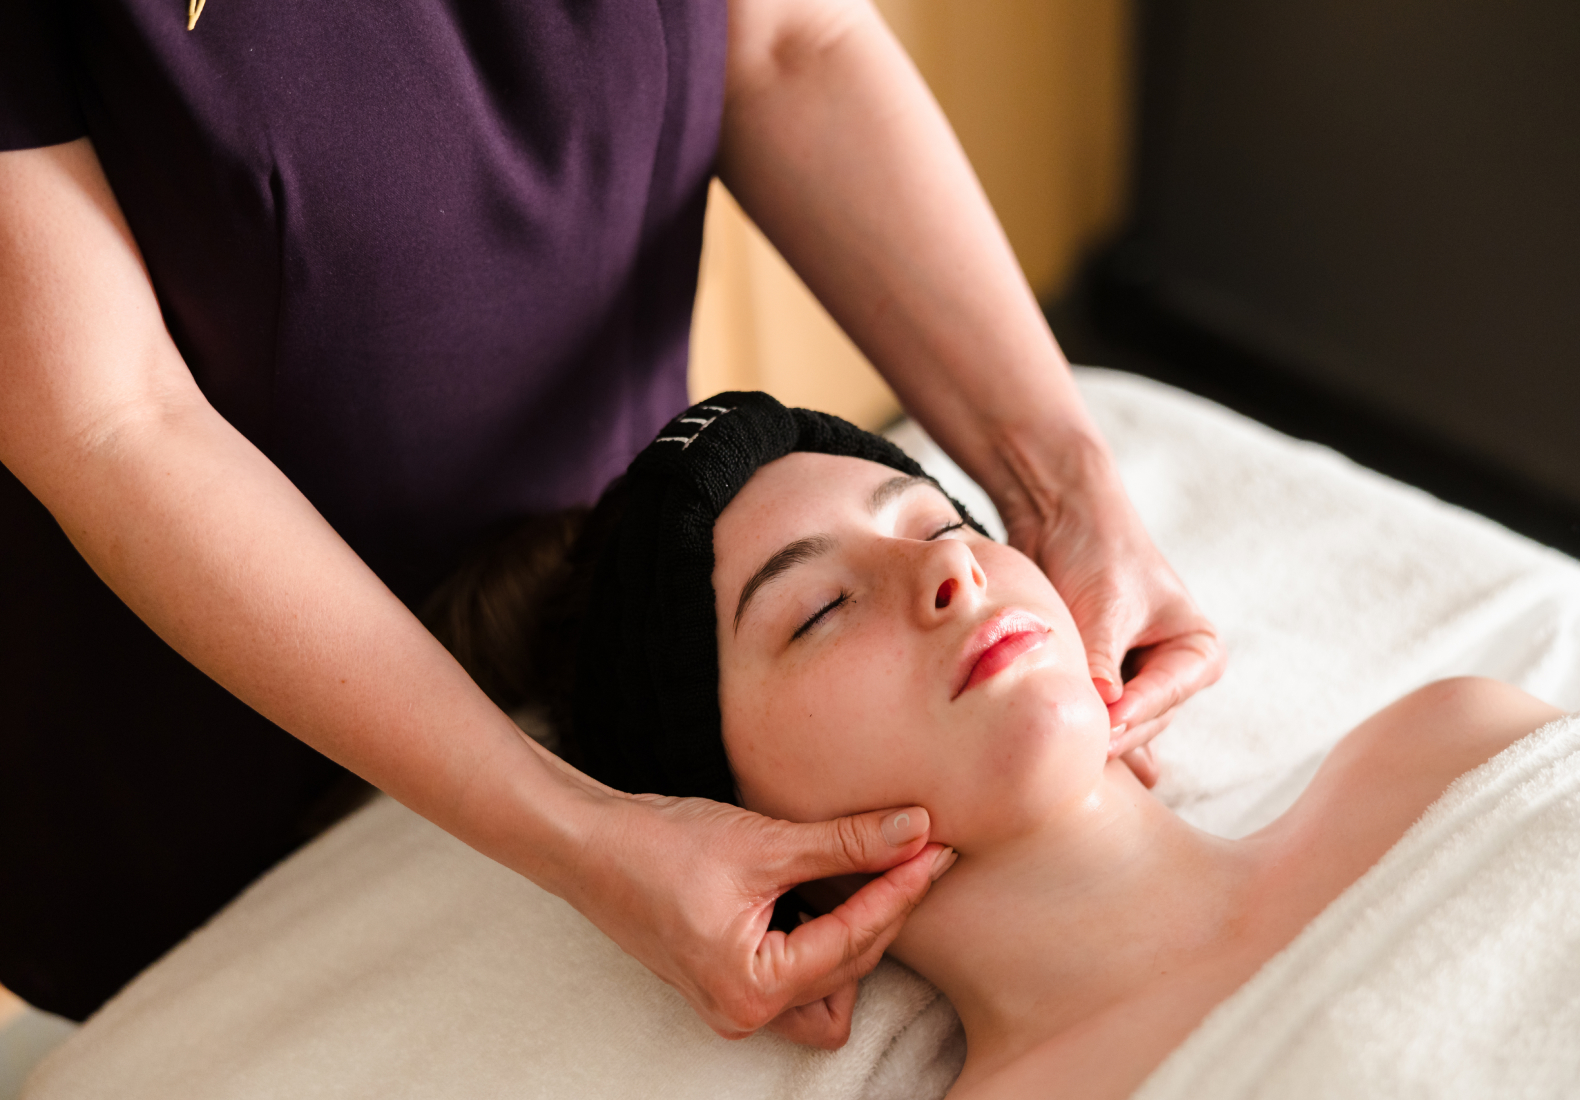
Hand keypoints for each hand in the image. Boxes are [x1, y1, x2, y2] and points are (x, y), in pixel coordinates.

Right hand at [566, 791, 951, 1049]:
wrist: (586, 846)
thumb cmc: (658, 846)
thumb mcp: (763, 842)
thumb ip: (845, 843)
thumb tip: (914, 830)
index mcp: (752, 988)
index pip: (854, 940)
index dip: (901, 889)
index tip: (936, 847)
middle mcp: (745, 1012)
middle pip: (850, 969)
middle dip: (887, 909)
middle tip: (919, 851)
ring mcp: (735, 1004)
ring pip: (830, 992)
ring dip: (857, 941)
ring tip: (875, 877)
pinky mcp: (729, 984)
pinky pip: (799, 981)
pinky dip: (823, 944)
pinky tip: (831, 892)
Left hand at [1005, 459, 1223, 775]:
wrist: (1059, 517)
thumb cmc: (1096, 551)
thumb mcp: (1105, 607)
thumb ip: (1104, 660)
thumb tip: (1107, 709)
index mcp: (1196, 650)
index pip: (1166, 693)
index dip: (1135, 711)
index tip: (1108, 725)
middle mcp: (1171, 672)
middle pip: (1146, 720)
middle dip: (1115, 732)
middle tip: (1081, 747)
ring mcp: (1134, 681)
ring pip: (1120, 726)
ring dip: (1097, 734)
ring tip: (1069, 754)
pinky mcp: (1098, 682)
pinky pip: (1095, 717)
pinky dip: (1083, 729)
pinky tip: (1068, 759)